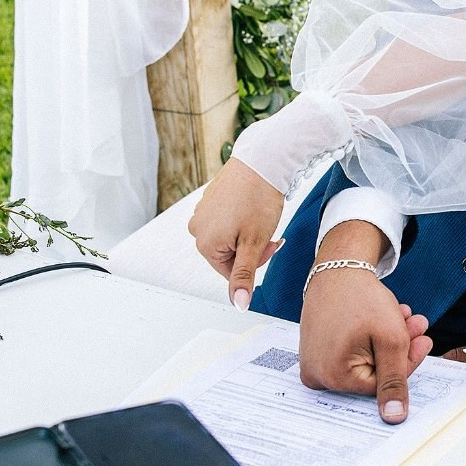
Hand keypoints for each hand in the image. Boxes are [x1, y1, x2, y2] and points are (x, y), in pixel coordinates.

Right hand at [189, 159, 285, 307]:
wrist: (263, 161)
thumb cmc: (258, 200)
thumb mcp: (253, 244)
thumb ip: (244, 277)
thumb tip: (238, 304)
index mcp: (204, 244)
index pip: (231, 272)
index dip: (254, 263)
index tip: (269, 245)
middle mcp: (196, 229)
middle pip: (228, 255)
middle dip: (250, 248)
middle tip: (268, 232)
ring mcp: (201, 212)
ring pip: (229, 237)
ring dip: (247, 234)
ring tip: (260, 217)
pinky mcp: (210, 199)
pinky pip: (226, 220)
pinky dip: (242, 219)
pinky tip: (252, 207)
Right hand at [299, 264, 431, 421]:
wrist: (335, 268)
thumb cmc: (360, 298)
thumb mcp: (389, 339)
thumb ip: (395, 380)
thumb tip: (394, 418)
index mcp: (332, 377)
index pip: (382, 385)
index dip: (407, 362)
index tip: (424, 340)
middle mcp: (317, 376)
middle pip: (373, 373)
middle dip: (400, 349)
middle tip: (418, 324)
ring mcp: (314, 364)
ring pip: (365, 362)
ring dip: (389, 340)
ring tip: (403, 316)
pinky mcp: (316, 352)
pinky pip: (350, 354)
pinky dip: (372, 338)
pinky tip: (385, 319)